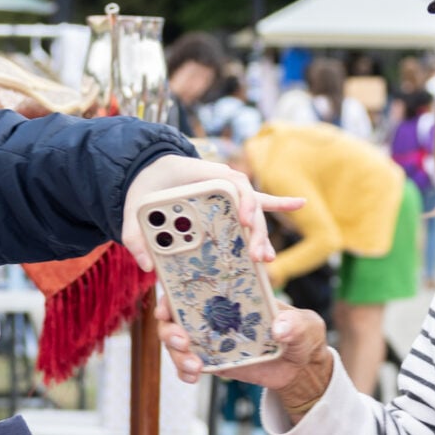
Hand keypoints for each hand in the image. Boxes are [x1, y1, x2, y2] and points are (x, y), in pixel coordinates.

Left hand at [122, 157, 301, 270]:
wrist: (147, 169)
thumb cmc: (144, 186)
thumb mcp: (133, 207)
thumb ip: (134, 234)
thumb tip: (147, 265)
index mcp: (203, 176)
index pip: (233, 184)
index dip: (243, 202)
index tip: (245, 221)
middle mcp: (221, 182)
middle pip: (248, 204)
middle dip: (256, 231)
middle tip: (258, 257)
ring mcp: (227, 193)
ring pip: (253, 211)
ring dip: (261, 234)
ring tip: (266, 259)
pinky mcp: (229, 203)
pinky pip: (258, 202)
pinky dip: (279, 202)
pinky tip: (302, 203)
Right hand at [158, 295, 334, 407]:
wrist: (301, 366)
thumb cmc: (302, 333)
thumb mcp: (305, 325)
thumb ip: (295, 324)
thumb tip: (279, 329)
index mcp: (232, 292)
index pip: (196, 284)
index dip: (173, 291)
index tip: (169, 303)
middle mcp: (214, 312)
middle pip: (175, 314)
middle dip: (170, 327)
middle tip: (183, 340)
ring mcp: (211, 336)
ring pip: (177, 342)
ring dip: (176, 353)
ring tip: (195, 365)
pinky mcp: (213, 359)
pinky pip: (189, 365)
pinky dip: (185, 371)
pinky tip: (194, 376)